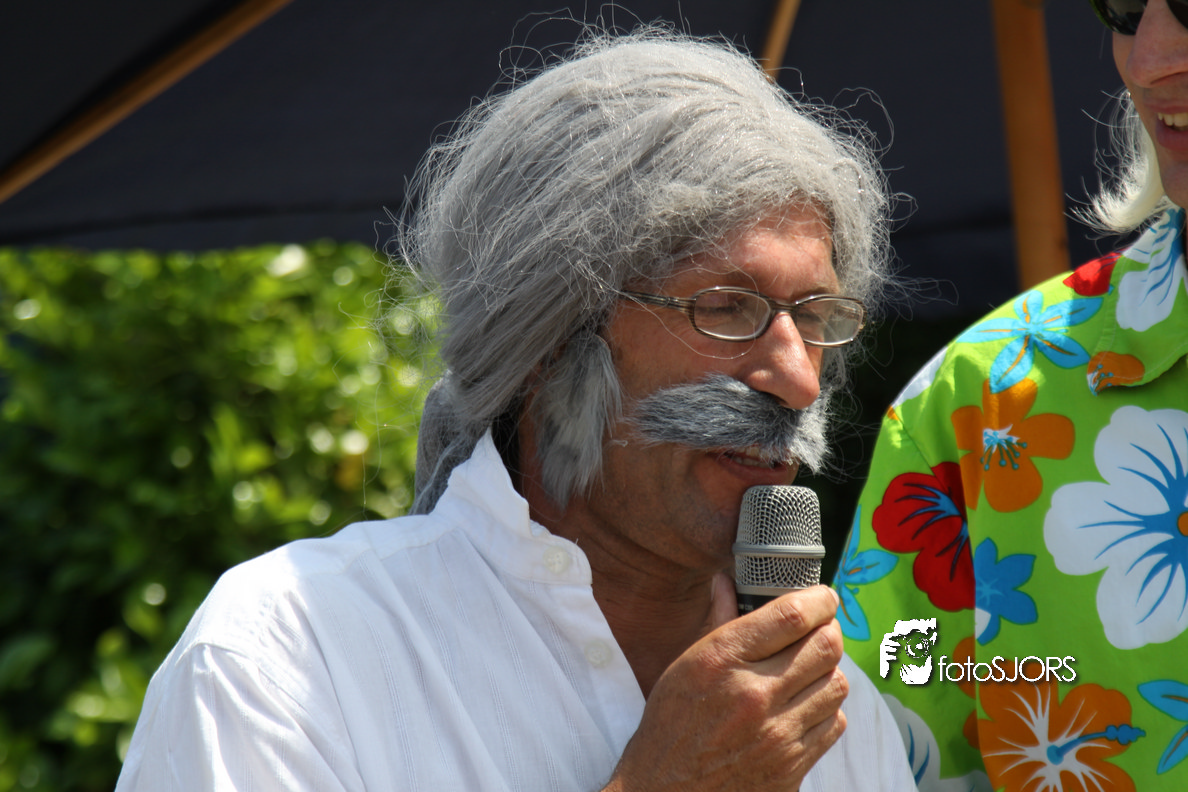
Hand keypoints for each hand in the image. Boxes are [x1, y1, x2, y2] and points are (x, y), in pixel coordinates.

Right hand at [605, 584, 847, 791]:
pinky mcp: (792, 766)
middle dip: (829, 631)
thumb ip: (717, 620)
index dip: (819, 599)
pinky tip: (804, 705)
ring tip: (810, 669)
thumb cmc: (672, 723)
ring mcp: (777, 735)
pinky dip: (826, 709)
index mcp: (722, 660)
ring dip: (828, 670)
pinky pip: (834, 723)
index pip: (792, 616)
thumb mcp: (685, 663)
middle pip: (826, 646)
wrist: (667, 791)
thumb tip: (727, 580)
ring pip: (836, 683)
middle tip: (820, 629)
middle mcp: (754, 695)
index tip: (824, 596)